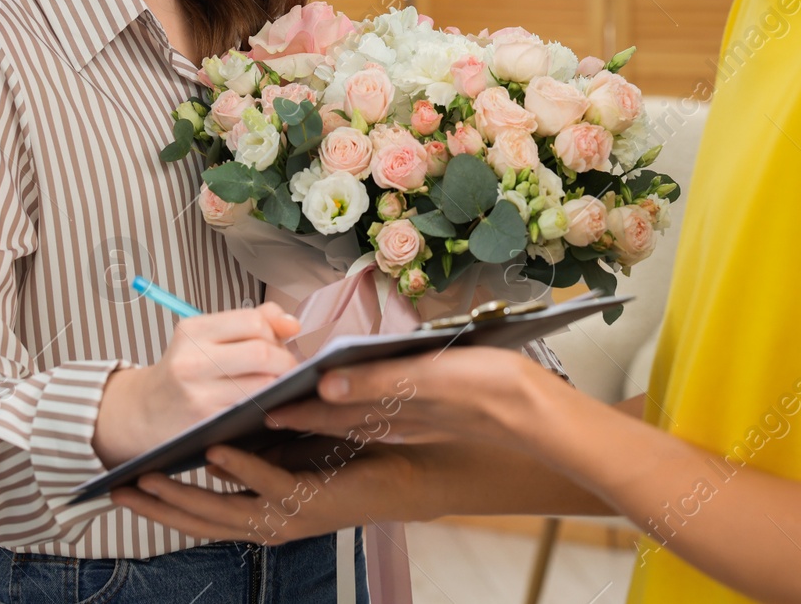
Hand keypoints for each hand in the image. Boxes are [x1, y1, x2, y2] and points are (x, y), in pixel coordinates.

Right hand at [94, 302, 300, 465]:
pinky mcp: (207, 422)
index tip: (282, 343)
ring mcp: (198, 393)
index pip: (253, 320)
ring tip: (275, 386)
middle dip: (286, 361)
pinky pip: (253, 409)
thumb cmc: (182, 372)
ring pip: (263, 383)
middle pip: (262, 352)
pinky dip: (267, 405)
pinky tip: (262, 404)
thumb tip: (290, 323)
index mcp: (194, 330)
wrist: (142, 413)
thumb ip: (250, 323)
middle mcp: (192, 359)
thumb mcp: (205, 338)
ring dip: (280, 385)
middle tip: (288, 369)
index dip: (277, 332)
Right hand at [113, 440, 419, 542]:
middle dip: (159, 507)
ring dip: (187, 494)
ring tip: (152, 476)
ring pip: (227, 510)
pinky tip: (212, 453)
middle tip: (119, 489)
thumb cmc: (352, 457)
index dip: (163, 506)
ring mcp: (292, 515)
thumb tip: (211, 451)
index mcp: (265, 515)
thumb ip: (255, 456)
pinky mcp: (314, 499)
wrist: (410, 470)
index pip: (203, 517)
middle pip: (203, 521)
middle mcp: (273, 524)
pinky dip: (239, 469)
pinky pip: (269, 484)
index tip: (125, 488)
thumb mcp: (291, 455)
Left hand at [267, 346, 560, 448]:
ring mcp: (417, 423)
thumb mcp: (433, 377)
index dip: (294, 410)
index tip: (259, 409)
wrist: (541, 411)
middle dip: (302, 419)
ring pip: (358, 421)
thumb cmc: (492, 387)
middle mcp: (399, 422)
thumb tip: (325, 384)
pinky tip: (354, 403)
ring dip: (326, 415)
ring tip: (296, 407)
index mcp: (394, 411)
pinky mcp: (433, 417)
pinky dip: (357, 411)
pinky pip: (382, 419)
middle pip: (338, 420)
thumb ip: (379, 382)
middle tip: (262, 416)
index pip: (330, 412)